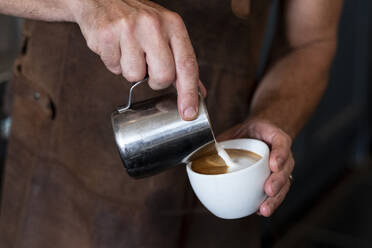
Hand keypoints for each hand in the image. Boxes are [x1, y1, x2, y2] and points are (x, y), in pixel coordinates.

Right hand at [70, 0, 205, 119]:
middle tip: (147, 67)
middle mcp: (154, 25)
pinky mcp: (106, 35)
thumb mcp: (166, 32)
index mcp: (173, 25)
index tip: (188, 113)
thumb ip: (182, 62)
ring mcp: (128, 29)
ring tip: (127, 50)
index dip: (189, 93)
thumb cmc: (138, 20)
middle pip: (163, 76)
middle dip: (154, 81)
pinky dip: (114, 63)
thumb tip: (199, 92)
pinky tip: (115, 46)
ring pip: (134, 76)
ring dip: (130, 70)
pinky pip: (114, 68)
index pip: (187, 65)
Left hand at [217, 118, 293, 216]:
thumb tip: (198, 153)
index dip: (279, 155)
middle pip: (285, 170)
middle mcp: (282, 155)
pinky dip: (268, 202)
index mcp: (276, 139)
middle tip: (268, 190)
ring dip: (274, 199)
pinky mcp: (276, 179)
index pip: (282, 145)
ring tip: (264, 209)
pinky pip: (276, 192)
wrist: (262, 132)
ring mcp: (282, 169)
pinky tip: (259, 211)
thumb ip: (223, 140)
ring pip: (284, 185)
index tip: (273, 164)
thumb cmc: (252, 132)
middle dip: (277, 182)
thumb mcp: (242, 128)